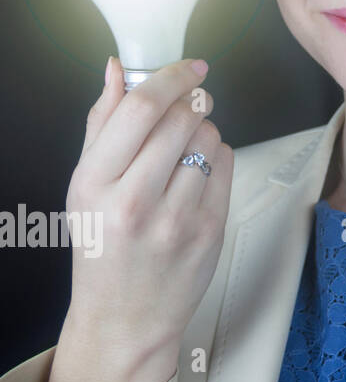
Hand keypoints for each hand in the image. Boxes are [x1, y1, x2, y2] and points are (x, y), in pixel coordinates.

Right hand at [43, 57, 232, 381]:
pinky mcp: (211, 229)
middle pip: (182, 118)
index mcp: (95, 183)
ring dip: (202, 131)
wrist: (126, 316)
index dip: (173, 76)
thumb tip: (117, 68)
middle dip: (190, 102)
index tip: (189, 66)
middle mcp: (134, 200)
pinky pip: (226, 164)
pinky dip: (215, 158)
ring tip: (182, 153)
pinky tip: (196, 175)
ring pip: (209, 138)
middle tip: (187, 108)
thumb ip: (102, 122)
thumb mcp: (84, 186)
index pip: (142, 108)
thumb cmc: (103, 244)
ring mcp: (177, 217)